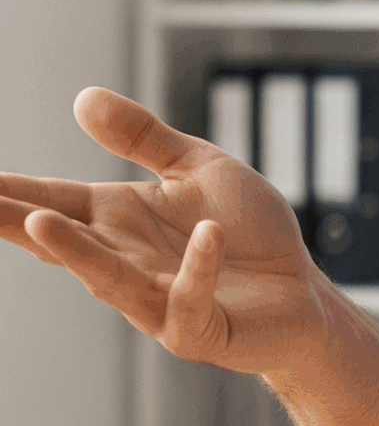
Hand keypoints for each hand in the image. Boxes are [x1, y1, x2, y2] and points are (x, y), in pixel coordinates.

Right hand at [0, 88, 331, 374]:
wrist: (302, 289)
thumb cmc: (248, 228)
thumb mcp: (199, 168)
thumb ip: (144, 138)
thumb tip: (82, 97)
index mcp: (119, 219)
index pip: (53, 200)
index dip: (9, 191)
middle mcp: (125, 261)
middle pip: (61, 241)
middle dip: (15, 222)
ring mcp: (156, 301)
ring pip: (108, 279)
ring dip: (75, 252)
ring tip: (36, 224)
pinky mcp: (198, 329)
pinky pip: (191, 299)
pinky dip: (198, 268)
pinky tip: (208, 233)